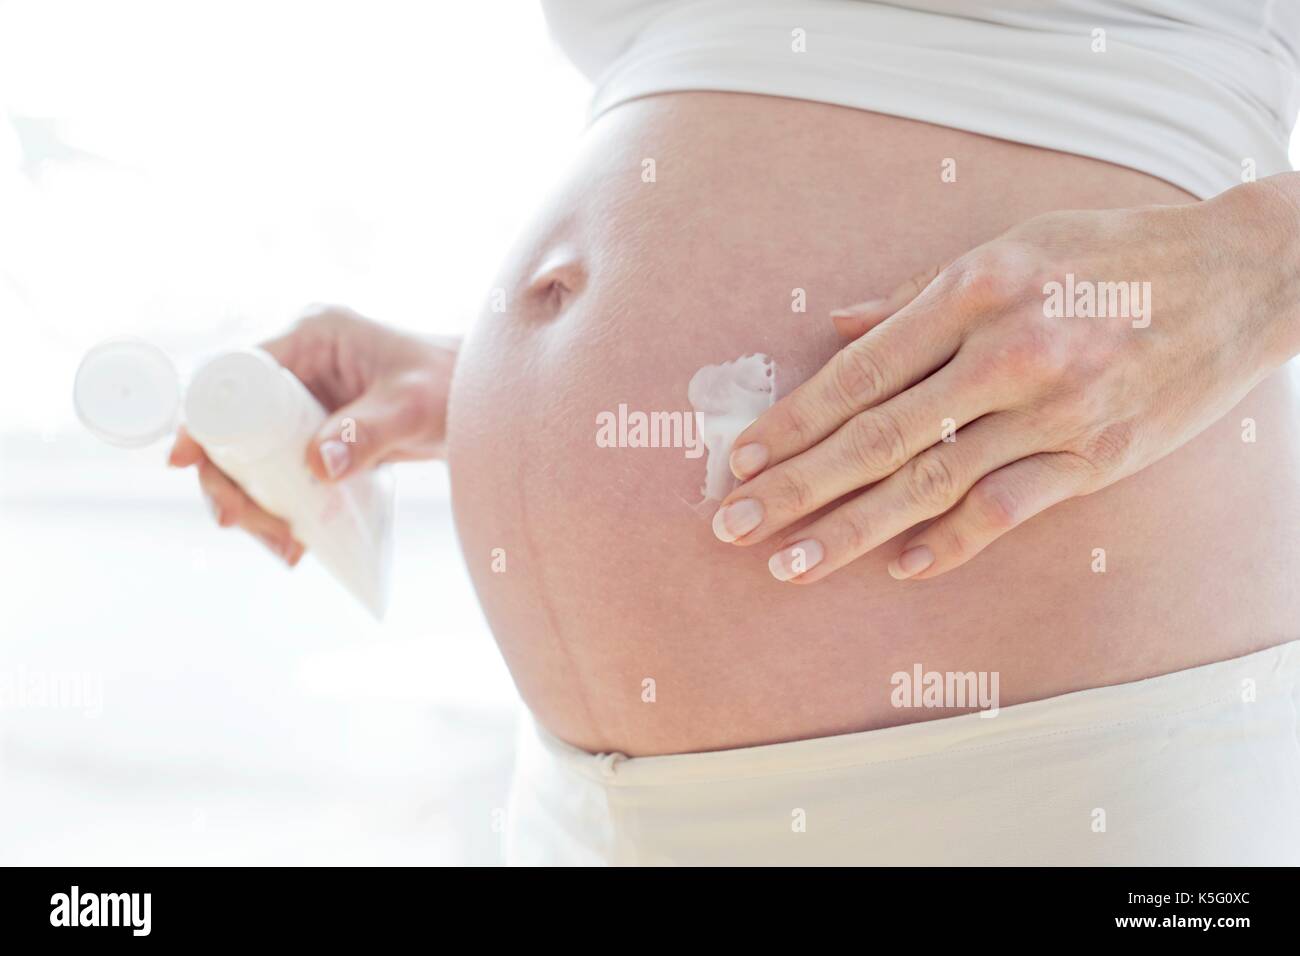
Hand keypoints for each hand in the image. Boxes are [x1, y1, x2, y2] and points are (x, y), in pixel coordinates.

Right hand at [168, 304, 458, 564]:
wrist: (485, 404)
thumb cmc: (453, 387)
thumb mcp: (410, 407)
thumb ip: (367, 432)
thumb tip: (317, 465)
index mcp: (310, 337)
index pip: (235, 375)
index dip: (204, 417)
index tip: (187, 461)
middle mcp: (300, 365)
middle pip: (235, 423)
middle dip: (229, 477)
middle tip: (238, 522)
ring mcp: (308, 402)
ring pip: (255, 454)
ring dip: (256, 502)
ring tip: (283, 547)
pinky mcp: (320, 433)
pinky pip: (284, 470)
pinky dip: (284, 506)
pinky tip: (297, 543)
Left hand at [712, 180, 1297, 582]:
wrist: (1242, 276)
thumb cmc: (1112, 254)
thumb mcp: (1012, 245)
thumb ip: (917, 295)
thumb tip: (836, 327)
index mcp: (976, 287)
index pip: (861, 370)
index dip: (794, 420)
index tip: (742, 459)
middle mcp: (1009, 350)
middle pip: (879, 434)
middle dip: (797, 486)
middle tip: (731, 526)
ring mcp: (1055, 408)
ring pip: (932, 482)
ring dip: (851, 530)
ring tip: (789, 565)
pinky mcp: (1099, 455)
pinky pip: (1010, 508)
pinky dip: (951, 540)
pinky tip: (898, 566)